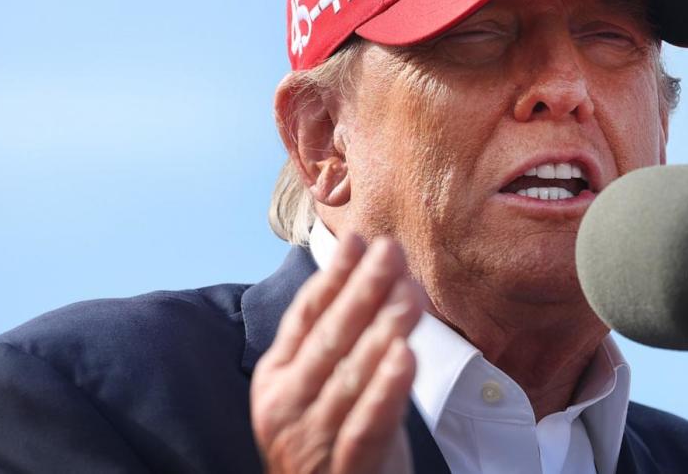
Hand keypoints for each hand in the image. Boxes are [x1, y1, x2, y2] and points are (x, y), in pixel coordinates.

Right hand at [251, 236, 423, 473]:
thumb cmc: (335, 440)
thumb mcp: (326, 385)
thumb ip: (341, 337)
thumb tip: (367, 268)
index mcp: (277, 377)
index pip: (306, 315)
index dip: (333, 274)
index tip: (358, 237)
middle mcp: (285, 406)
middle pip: (329, 337)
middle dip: (363, 290)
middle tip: (392, 251)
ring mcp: (310, 441)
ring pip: (350, 376)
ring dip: (383, 330)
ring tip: (410, 295)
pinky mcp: (344, 472)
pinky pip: (366, 425)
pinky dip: (385, 389)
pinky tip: (406, 356)